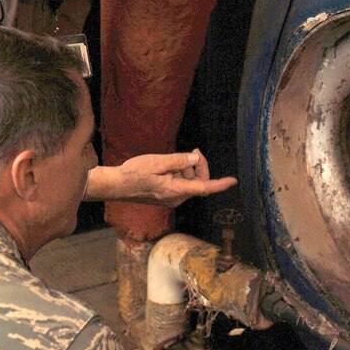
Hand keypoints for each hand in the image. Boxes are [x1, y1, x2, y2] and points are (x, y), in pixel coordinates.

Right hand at [84, 148, 237, 206]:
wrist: (116, 186)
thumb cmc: (133, 173)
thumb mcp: (157, 162)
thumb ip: (178, 161)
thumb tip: (195, 158)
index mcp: (175, 190)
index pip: (204, 188)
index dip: (220, 184)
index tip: (232, 181)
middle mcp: (176, 197)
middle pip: (199, 183)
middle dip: (199, 167)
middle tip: (192, 151)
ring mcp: (171, 198)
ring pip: (189, 183)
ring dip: (187, 169)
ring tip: (172, 159)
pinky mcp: (166, 195)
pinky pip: (180, 184)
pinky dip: (179, 173)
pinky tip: (168, 165)